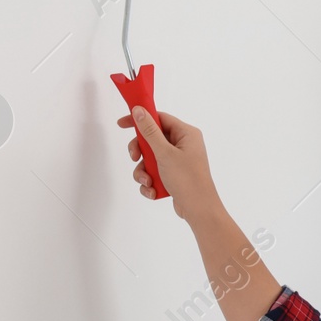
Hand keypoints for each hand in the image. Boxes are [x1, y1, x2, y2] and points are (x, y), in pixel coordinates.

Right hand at [118, 106, 219, 223]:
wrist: (199, 210)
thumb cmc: (187, 180)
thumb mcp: (165, 153)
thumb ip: (150, 132)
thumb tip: (139, 111)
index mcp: (186, 134)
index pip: (159, 118)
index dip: (140, 119)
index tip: (122, 124)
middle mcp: (183, 145)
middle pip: (151, 139)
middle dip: (140, 151)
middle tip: (134, 157)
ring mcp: (178, 160)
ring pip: (150, 158)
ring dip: (144, 171)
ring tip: (148, 181)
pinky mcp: (173, 174)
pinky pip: (154, 172)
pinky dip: (150, 181)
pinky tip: (153, 190)